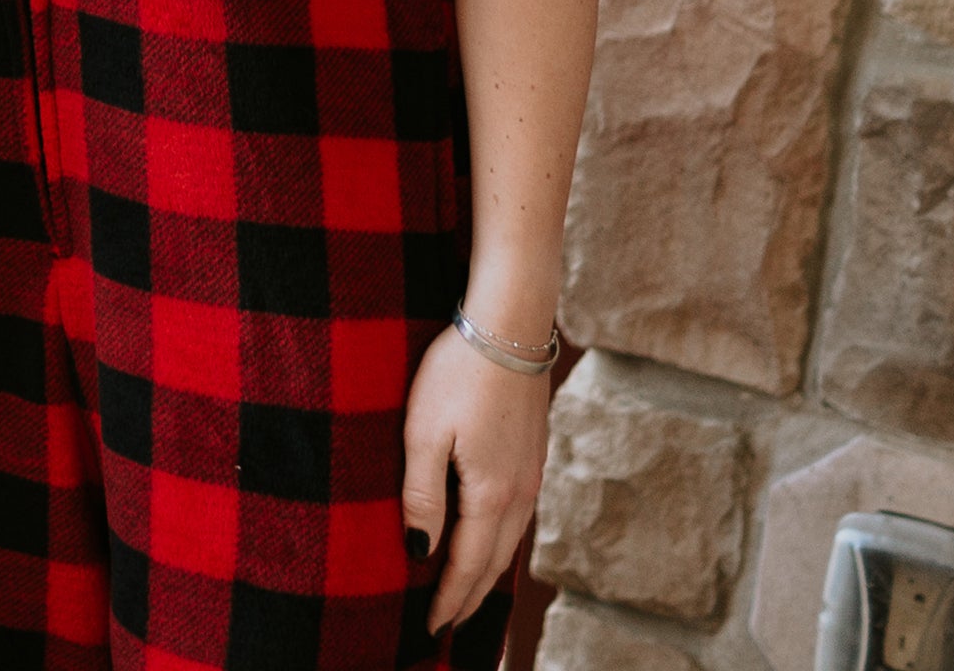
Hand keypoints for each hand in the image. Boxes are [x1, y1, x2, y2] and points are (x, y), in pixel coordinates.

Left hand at [401, 321, 552, 636]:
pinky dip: (498, 543)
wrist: (507, 325)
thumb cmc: (457, 373)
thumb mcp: (424, 432)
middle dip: (469, 597)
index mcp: (491, 493)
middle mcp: (520, 493)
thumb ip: (422, 493)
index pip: (466, 563)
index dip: (448, 598)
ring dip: (485, 573)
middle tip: (444, 625)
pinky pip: (516, 518)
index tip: (429, 627)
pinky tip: (486, 542)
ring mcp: (531, 475)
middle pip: (493, 562)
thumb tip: (420, 550)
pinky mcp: (533, 456)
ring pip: (508, 542)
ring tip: (463, 595)